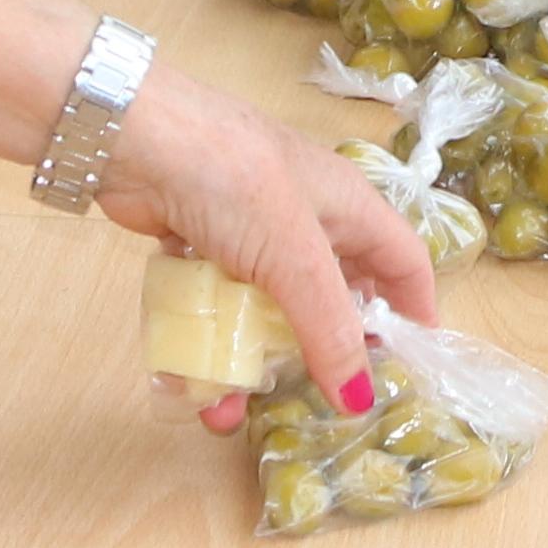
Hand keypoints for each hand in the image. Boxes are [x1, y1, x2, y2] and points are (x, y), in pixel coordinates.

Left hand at [95, 72, 440, 421]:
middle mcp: (305, 219)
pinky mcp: (200, 244)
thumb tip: (361, 400)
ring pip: (266, 309)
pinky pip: (216, 306)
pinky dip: (208, 343)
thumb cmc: (232, 176)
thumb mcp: (293, 256)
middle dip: (322, 353)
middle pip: (333, 294)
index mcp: (348, 205)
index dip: (415, 309)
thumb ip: (327, 327)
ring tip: (228, 410)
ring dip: (253, 362)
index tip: (412, 365)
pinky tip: (191, 381)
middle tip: (315, 402)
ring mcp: (249, 232)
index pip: (403, 260)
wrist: (133, 137)